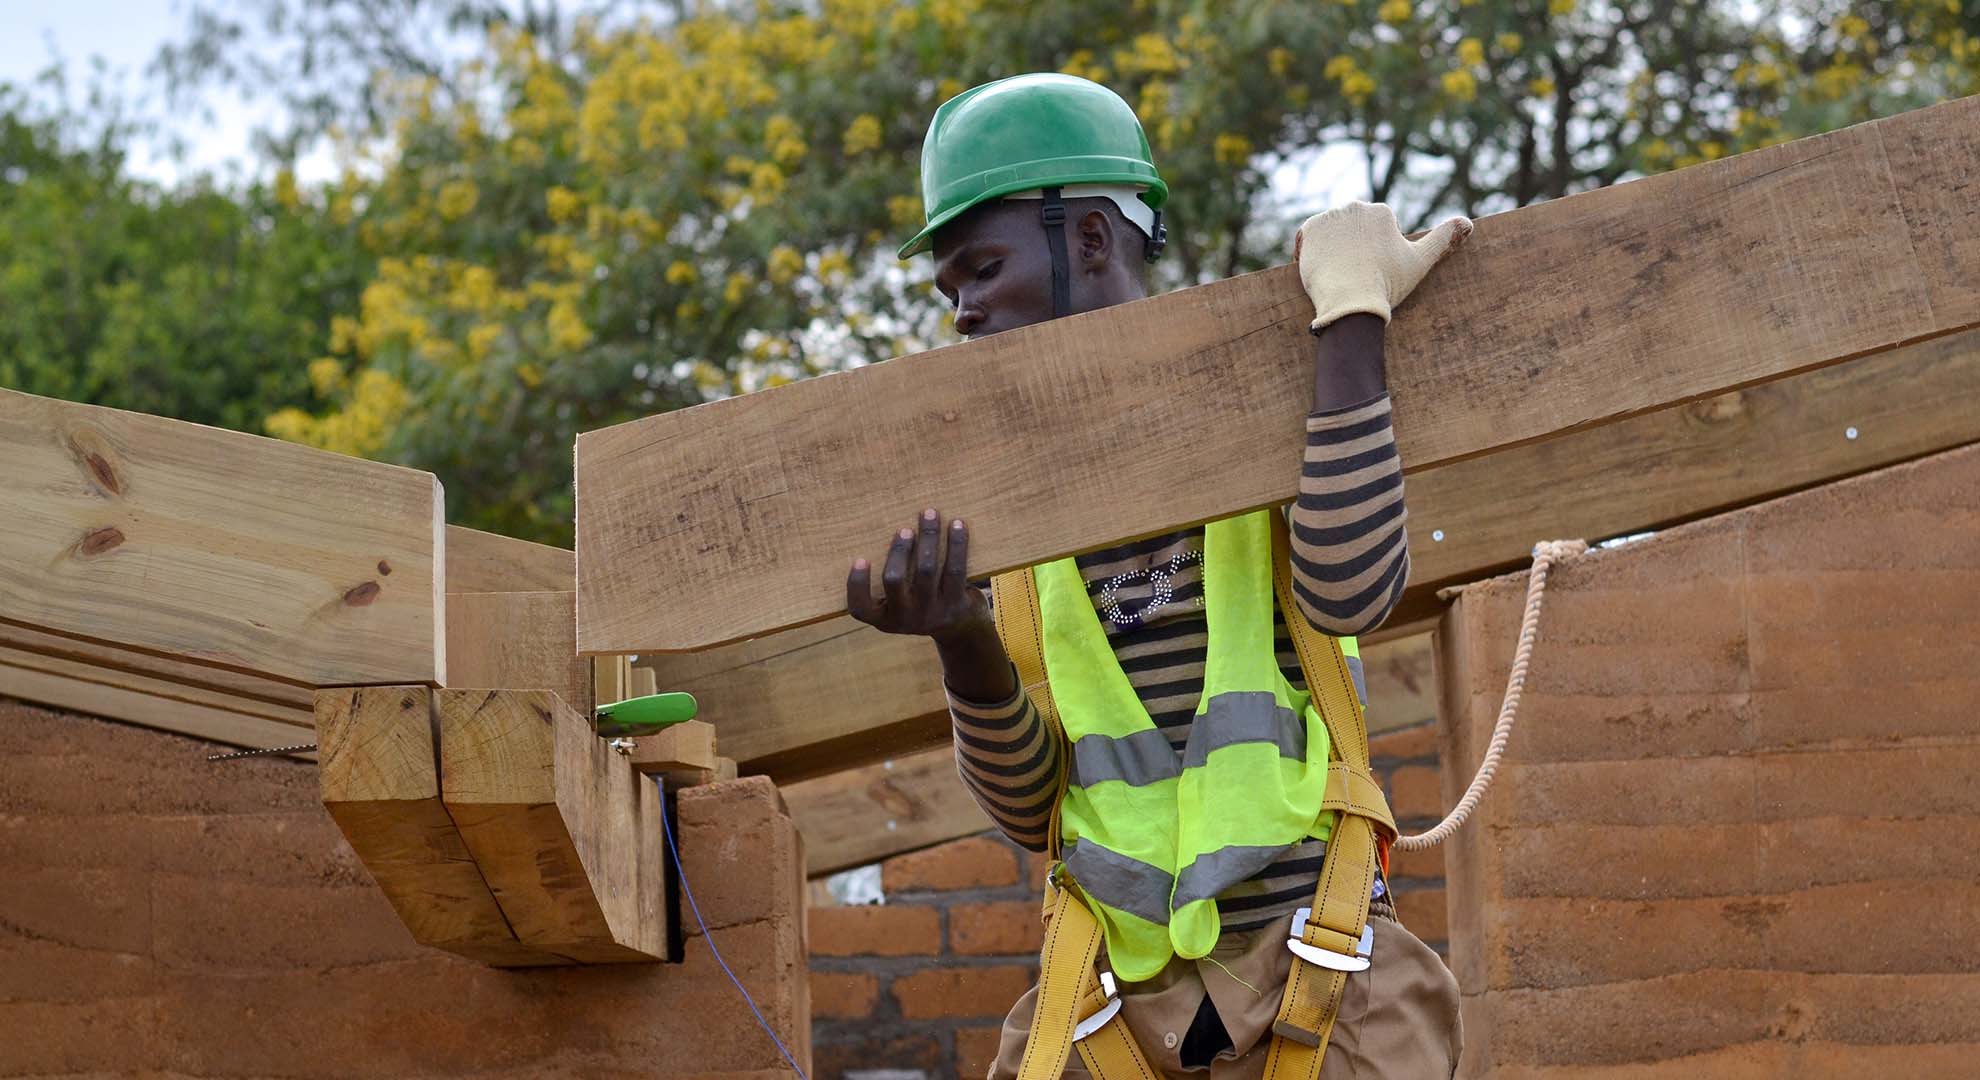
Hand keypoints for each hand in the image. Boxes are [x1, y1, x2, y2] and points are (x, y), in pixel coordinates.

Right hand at [847, 509, 988, 641]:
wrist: (960, 629)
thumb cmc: (920, 603)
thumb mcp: (899, 603)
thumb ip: (890, 580)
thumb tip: (886, 527)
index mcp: (884, 618)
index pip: (860, 608)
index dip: (857, 585)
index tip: (860, 559)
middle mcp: (905, 618)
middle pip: (894, 580)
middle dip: (899, 550)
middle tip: (905, 529)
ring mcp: (931, 613)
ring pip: (927, 570)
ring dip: (928, 537)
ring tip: (930, 514)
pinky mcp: (956, 605)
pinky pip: (955, 569)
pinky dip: (956, 544)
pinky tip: (956, 525)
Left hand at [1293, 202, 1471, 329]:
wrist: (1350, 303)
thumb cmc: (1387, 284)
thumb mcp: (1421, 261)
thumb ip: (1444, 238)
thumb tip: (1467, 223)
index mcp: (1380, 211)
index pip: (1373, 233)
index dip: (1373, 257)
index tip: (1373, 273)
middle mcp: (1354, 207)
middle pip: (1351, 231)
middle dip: (1353, 250)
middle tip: (1355, 276)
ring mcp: (1329, 217)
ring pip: (1331, 235)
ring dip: (1333, 250)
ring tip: (1339, 275)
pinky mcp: (1309, 230)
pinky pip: (1309, 240)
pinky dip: (1313, 254)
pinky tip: (1322, 271)